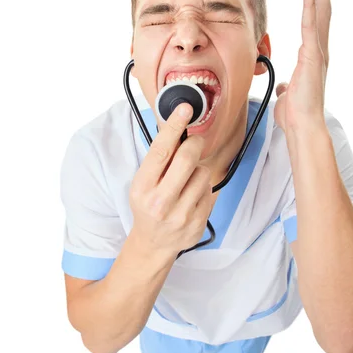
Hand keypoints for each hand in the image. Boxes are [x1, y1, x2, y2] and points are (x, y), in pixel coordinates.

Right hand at [129, 104, 211, 255]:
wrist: (154, 243)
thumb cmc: (148, 206)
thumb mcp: (143, 183)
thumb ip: (159, 161)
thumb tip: (177, 129)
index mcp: (143, 188)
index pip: (160, 151)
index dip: (174, 127)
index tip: (185, 108)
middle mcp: (161, 202)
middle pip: (187, 159)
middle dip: (195, 144)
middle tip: (194, 142)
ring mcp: (181, 214)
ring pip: (203, 173)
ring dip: (198, 169)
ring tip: (187, 179)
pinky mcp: (198, 222)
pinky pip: (210, 190)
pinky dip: (203, 187)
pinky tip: (192, 195)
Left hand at [274, 0, 330, 132]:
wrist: (302, 125)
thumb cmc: (295, 113)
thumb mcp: (287, 95)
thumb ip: (286, 86)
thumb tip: (284, 86)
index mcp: (311, 58)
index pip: (313, 24)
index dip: (313, 3)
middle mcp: (318, 51)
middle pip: (322, 12)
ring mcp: (317, 52)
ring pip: (319, 13)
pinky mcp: (312, 55)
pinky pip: (310, 24)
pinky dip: (310, 4)